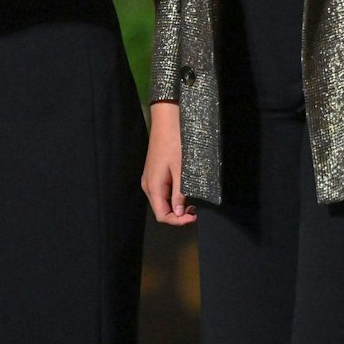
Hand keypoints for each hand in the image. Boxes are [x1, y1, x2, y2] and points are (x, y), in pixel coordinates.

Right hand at [142, 101, 195, 225]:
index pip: (162, 215)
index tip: (194, 216)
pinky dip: (173, 197)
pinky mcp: (153, 173)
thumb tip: (179, 212)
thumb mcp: (182, 170)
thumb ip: (180, 193)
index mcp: (154, 186)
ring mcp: (149, 178)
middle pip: (160, 210)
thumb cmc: (175, 144)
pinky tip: (184, 191)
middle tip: (196, 209)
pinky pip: (161, 192)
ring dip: (176, 206)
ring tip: (192, 201)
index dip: (178, 221)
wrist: (167, 122)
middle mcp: (148, 185)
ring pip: (161, 202)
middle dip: (178, 215)